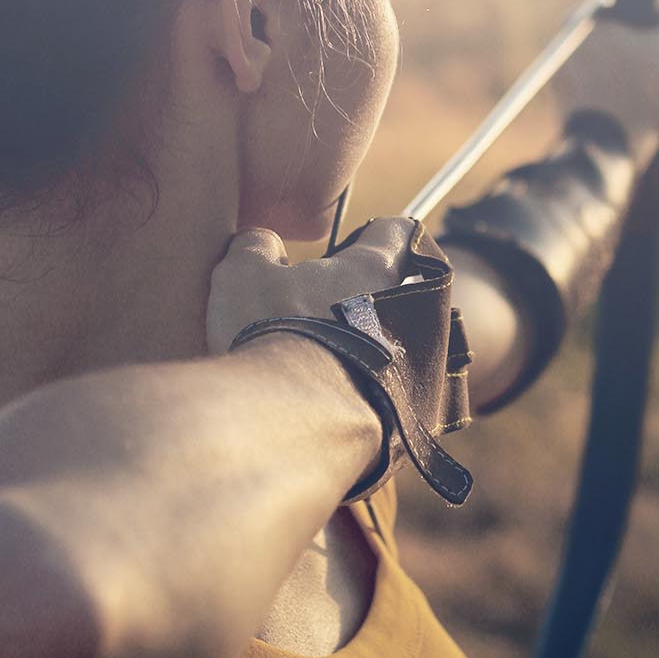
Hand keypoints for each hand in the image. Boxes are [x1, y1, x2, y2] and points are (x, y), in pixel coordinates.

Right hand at [207, 219, 473, 505]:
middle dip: (365, 296)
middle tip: (321, 309)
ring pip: (396, 341)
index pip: (397, 231)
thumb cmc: (275, 335)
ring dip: (365, 345)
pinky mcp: (406, 414)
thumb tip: (263, 244)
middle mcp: (410, 311)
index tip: (346, 247)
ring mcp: (414, 365)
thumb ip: (255, 247)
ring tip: (319, 359)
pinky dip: (363, 389)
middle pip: (399, 289)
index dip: (373, 233)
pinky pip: (389, 390)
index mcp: (377, 268)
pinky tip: (324, 399)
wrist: (297, 426)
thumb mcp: (244, 275)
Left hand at [551, 0, 658, 167]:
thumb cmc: (638, 99)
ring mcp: (567, 78)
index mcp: (584, 21)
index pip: (638, 14)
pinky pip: (612, 99)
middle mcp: (568, 46)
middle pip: (635, 49)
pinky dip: (637, 109)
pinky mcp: (570, 109)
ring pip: (628, 77)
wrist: (602, 156)